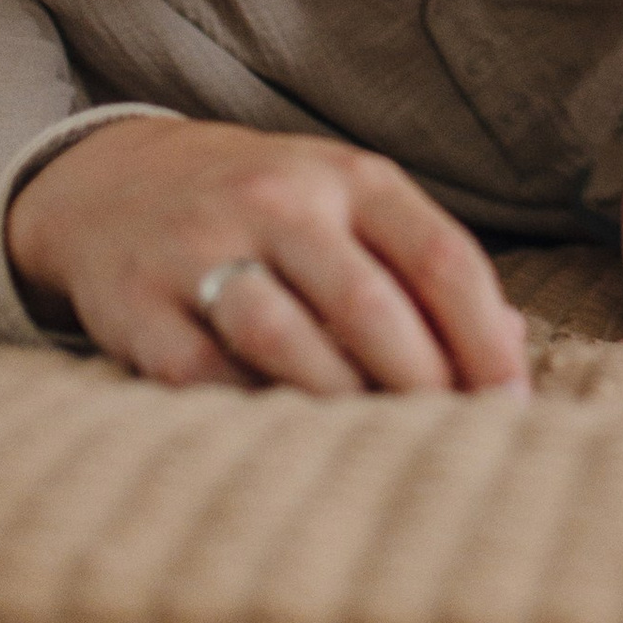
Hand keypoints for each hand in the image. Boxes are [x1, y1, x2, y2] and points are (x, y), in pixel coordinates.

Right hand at [5, 116, 531, 396]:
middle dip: (423, 385)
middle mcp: (277, 200)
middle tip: (451, 439)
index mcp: (348, 176)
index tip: (511, 401)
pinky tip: (286, 440)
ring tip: (377, 446)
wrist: (111, 184)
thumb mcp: (349, 204)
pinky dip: (253, 415)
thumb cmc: (266, 209)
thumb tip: (507, 343)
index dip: (484, 338)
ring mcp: (200, 248)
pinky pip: (205, 377)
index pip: (439, 255)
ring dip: (342, 405)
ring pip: (286, 341)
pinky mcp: (136, 305)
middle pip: (369, 304)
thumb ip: (423, 265)